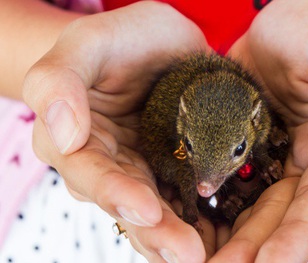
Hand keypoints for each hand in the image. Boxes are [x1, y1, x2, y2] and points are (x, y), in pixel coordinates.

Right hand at [23, 2, 210, 261]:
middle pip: (127, 204)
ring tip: (203, 256)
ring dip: (179, 237)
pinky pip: (186, 199)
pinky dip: (201, 221)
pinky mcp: (176, 169)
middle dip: (156, 232)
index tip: (145, 211)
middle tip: (186, 255)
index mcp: (76, 139)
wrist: (157, 42)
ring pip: (158, 211)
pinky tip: (221, 237)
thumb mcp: (86, 44)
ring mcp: (144, 170)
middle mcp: (108, 164)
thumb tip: (62, 136)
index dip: (115, 193)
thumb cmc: (119, 39)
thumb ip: (58, 82)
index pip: (90, 173)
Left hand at [213, 0, 307, 260]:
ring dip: (226, 242)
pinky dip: (206, 211)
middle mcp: (297, 167)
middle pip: (277, 218)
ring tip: (196, 262)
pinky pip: (222, 187)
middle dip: (251, 250)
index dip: (297, 236)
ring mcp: (264, 162)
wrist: (277, 27)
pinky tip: (184, 227)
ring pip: (246, 211)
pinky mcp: (235, 152)